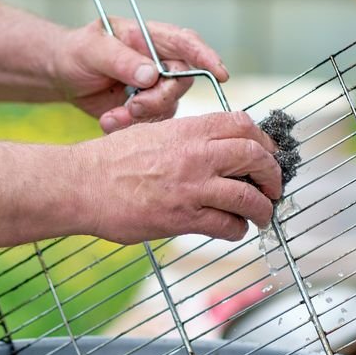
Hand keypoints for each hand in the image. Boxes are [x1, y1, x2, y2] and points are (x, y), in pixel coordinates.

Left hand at [52, 17, 228, 133]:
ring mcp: (155, 88)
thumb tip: (152, 73)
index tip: (220, 74)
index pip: (187, 43)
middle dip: (158, 99)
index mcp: (152, 38)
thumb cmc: (77, 52)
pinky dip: (129, 127)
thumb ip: (121, 59)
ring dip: (140, 117)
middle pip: (181, 82)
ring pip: (167, 107)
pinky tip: (108, 121)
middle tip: (132, 105)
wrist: (63, 76)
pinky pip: (150, 124)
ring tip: (111, 116)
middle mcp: (160, 62)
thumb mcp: (92, 49)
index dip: (207, 57)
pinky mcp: (146, 110)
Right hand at [72, 112, 281, 243]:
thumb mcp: (150, 132)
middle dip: (273, 174)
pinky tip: (234, 230)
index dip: (264, 140)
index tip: (268, 153)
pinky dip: (237, 229)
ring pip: (248, 196)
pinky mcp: (182, 217)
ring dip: (263, 208)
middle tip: (274, 186)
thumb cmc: (109, 161)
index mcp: (188, 129)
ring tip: (262, 215)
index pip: (243, 125)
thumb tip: (211, 146)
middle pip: (255, 157)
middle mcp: (195, 154)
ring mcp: (191, 187)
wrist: (81, 185)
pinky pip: (226, 224)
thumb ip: (184, 137)